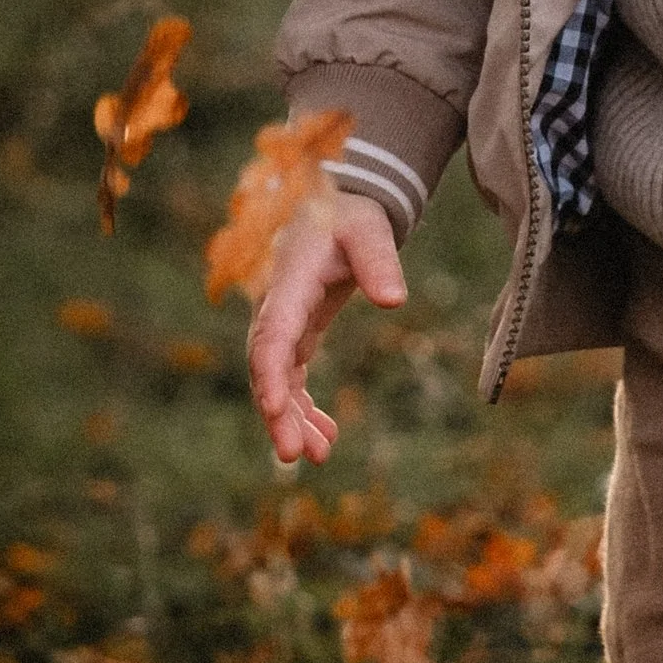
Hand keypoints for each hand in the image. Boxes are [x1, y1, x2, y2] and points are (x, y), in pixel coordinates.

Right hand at [245, 191, 406, 464]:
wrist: (339, 206)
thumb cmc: (351, 216)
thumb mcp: (369, 230)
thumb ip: (379, 261)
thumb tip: (395, 301)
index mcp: (289, 282)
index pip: (272, 333)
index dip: (269, 372)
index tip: (274, 408)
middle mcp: (278, 307)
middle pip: (267, 367)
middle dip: (277, 412)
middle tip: (294, 454)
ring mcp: (284, 322)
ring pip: (278, 379)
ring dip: (293, 418)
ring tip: (319, 455)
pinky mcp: (297, 332)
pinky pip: (292, 377)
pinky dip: (305, 407)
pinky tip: (327, 435)